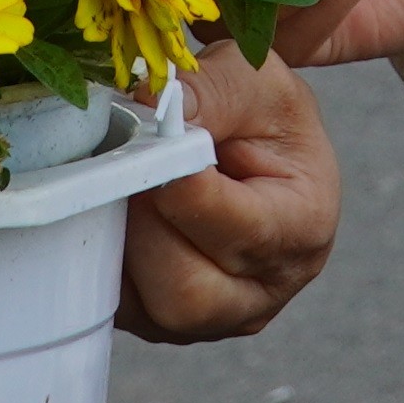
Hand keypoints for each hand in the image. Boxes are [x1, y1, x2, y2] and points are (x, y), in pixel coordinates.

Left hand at [117, 47, 335, 342]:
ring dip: (116, 243)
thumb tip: (151, 108)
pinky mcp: (165, 323)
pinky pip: (118, 312)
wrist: (252, 145)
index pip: (237, 230)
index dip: (180, 187)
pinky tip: (108, 211)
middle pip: (186, 295)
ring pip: (145, 310)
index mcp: (303, 228)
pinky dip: (100, 263)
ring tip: (116, 182)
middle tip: (123, 163)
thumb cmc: (262, 115)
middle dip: (142, 227)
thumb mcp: (253, 80)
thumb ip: (210, 91)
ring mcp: (214, 317)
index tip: (146, 141)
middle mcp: (264, 289)